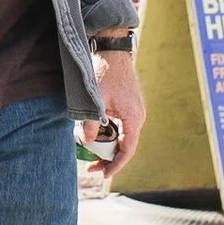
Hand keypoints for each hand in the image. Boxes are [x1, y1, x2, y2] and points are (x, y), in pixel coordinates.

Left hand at [93, 45, 144, 174]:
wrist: (111, 49)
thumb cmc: (104, 72)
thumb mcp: (95, 99)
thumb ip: (91, 123)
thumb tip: (86, 142)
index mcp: (133, 118)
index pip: (127, 151)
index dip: (115, 166)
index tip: (102, 175)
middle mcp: (137, 117)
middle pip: (125, 146)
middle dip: (108, 159)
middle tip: (91, 167)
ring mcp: (133, 111)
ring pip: (121, 137)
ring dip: (107, 146)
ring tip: (89, 152)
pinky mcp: (128, 106)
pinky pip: (120, 126)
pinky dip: (108, 134)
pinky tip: (95, 135)